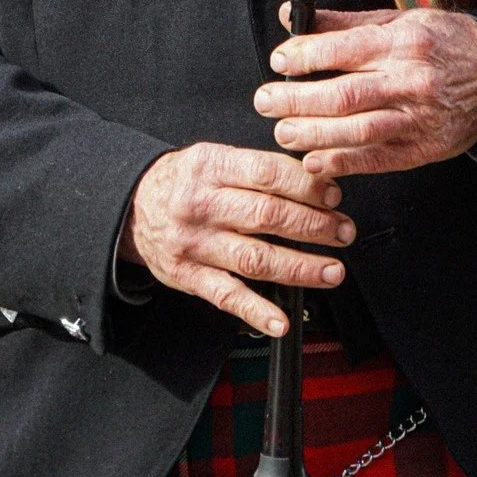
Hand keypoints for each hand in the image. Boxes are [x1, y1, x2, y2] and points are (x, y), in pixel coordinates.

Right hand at [118, 142, 353, 334]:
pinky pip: (226, 297)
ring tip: (333, 271)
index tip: (334, 195)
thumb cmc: (184, 181)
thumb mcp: (212, 156)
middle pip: (267, 216)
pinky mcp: (188, 277)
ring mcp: (195, 244)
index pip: (267, 174)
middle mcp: (202, 205)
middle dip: (314, 226)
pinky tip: (282, 320)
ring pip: (255, 258)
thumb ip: (255, 167)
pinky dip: (257, 312)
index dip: (306, 186)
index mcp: (210, 166)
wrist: (132, 207)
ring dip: (300, 268)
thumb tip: (313, 179)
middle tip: (344, 231)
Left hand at [254, 6, 476, 177]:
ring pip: (357, 131)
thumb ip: (344, 23)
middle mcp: (411, 81)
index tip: (279, 61)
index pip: (345, 49)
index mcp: (404, 42)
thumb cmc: (445, 43)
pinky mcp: (423, 149)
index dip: (306, 56)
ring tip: (283, 131)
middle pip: (344, 94)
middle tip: (265, 100)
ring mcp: (418, 119)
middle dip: (297, 100)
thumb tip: (293, 18)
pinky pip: (377, 159)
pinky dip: (343, 162)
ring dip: (313, 134)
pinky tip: (315, 160)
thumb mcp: (400, 20)